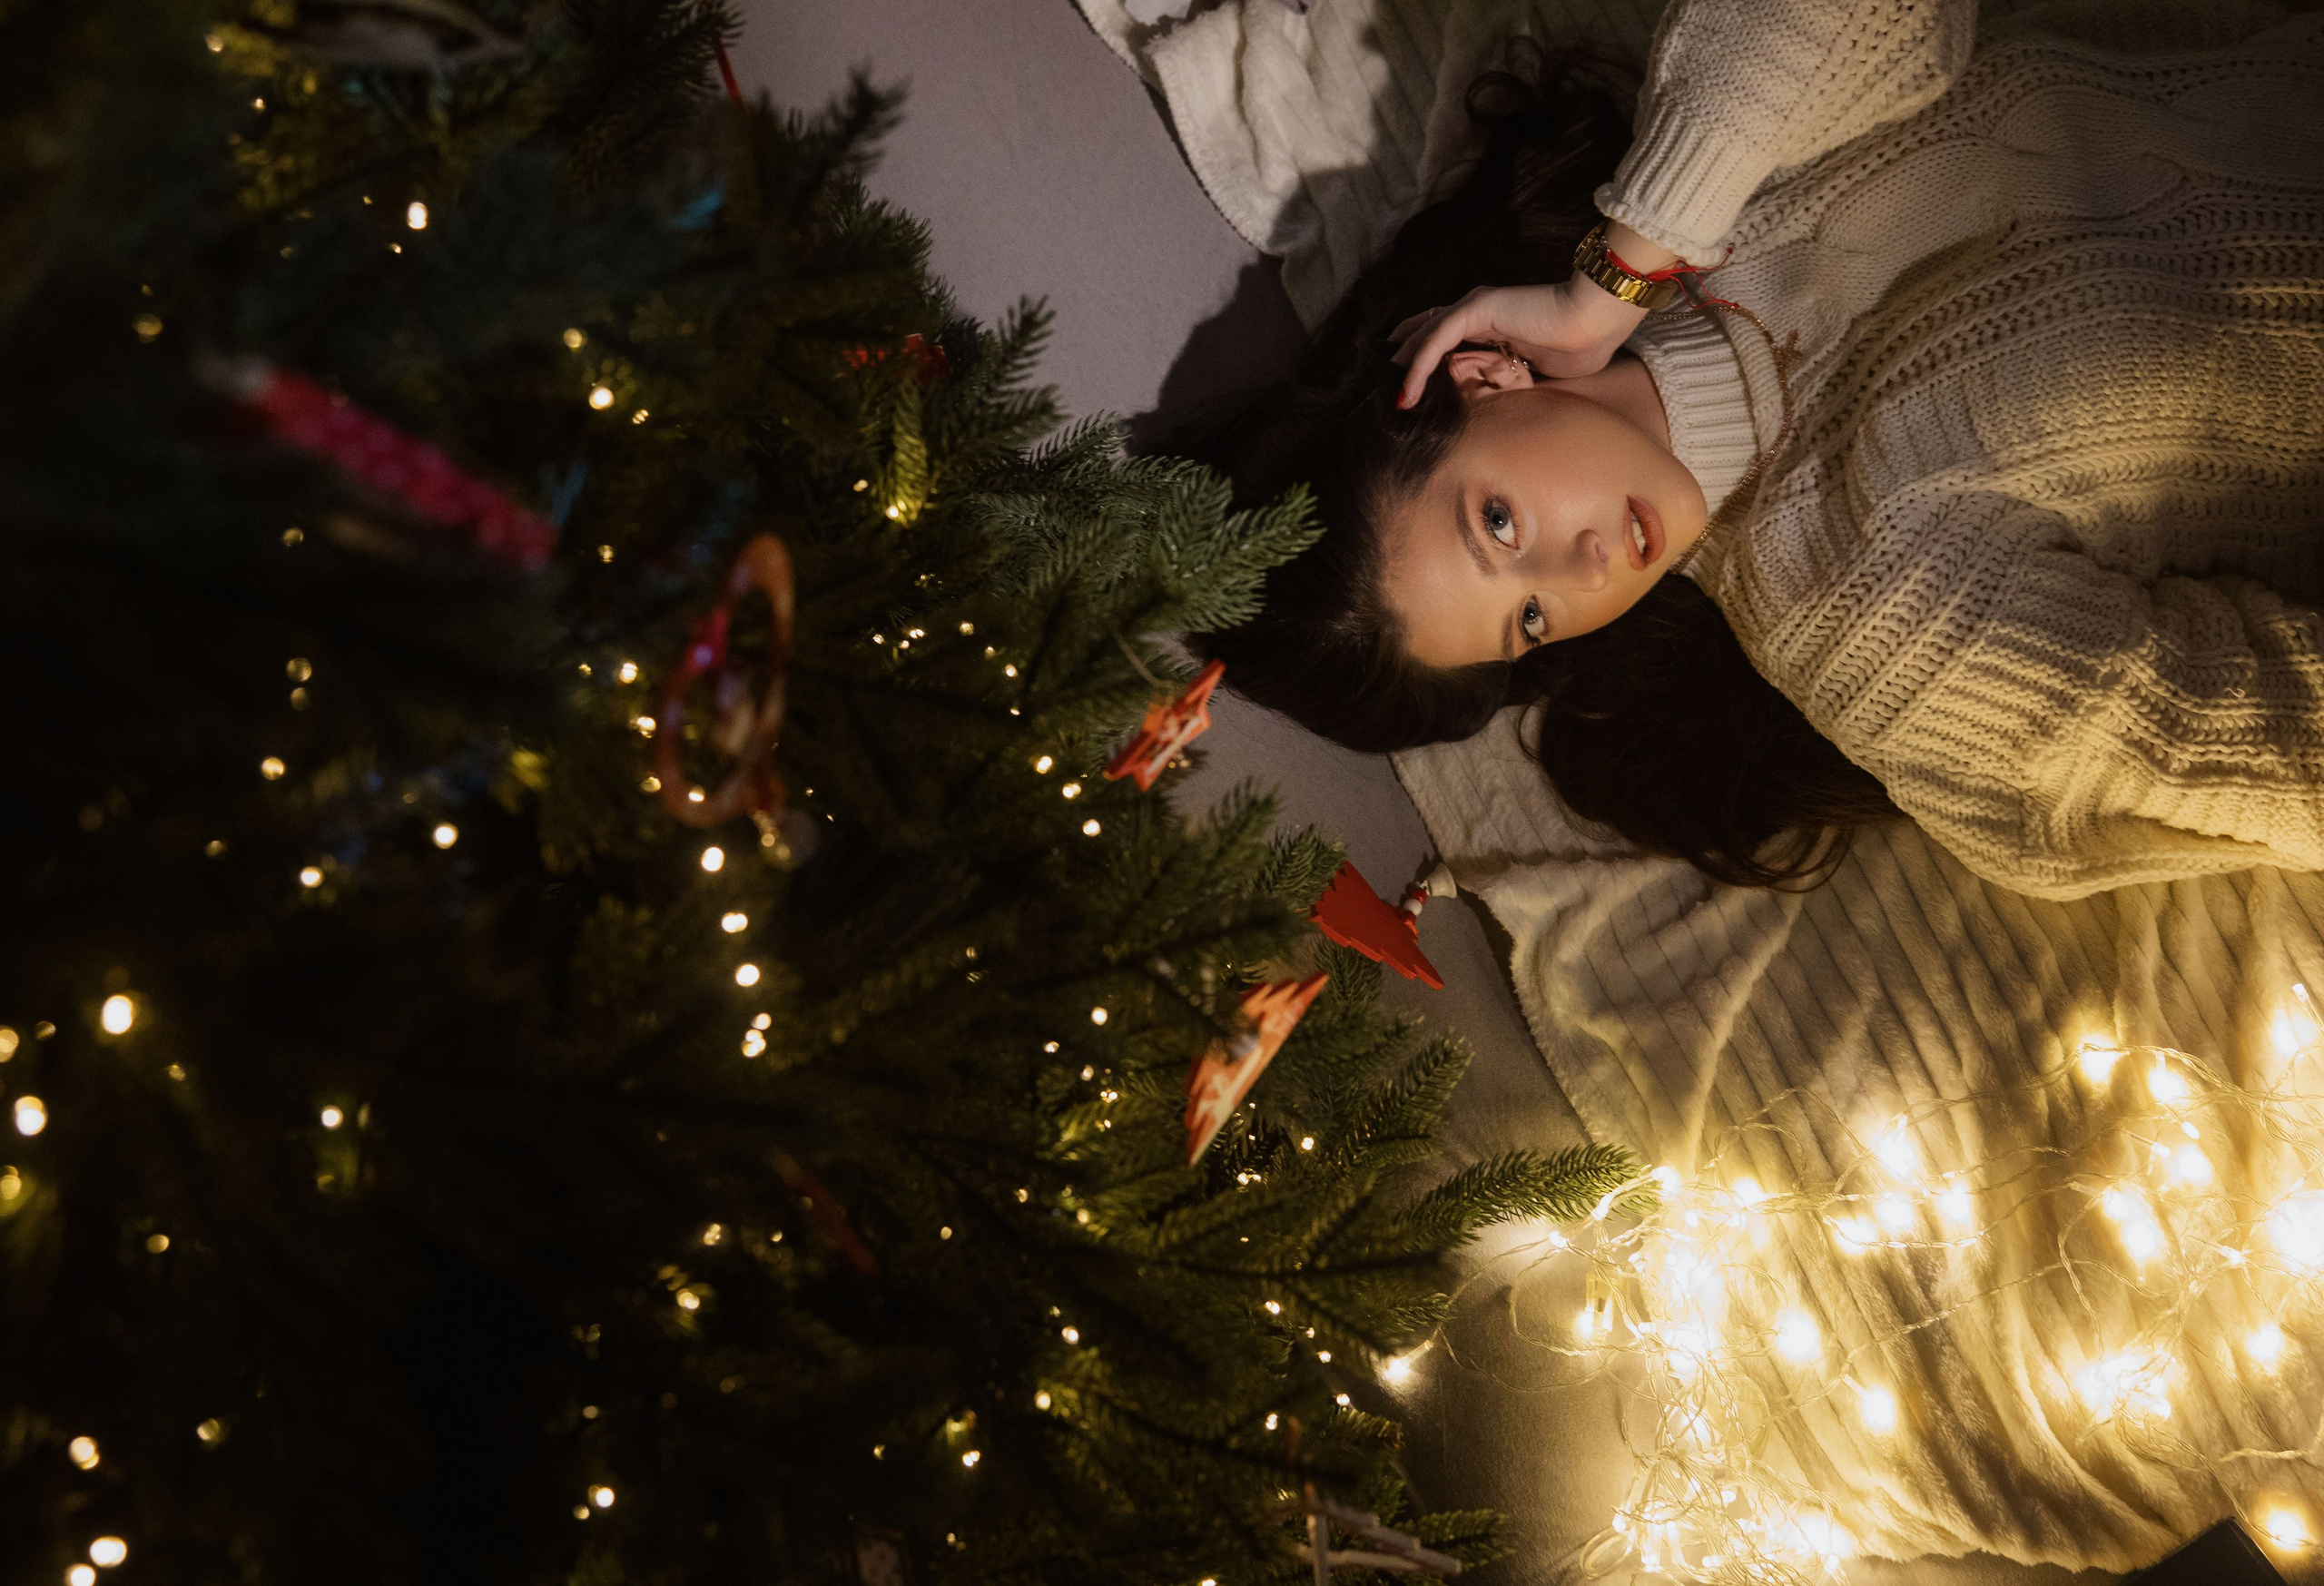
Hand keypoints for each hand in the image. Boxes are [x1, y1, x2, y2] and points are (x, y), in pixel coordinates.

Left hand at [1389, 276, 1646, 405]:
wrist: (1596, 322)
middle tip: (1383, 384)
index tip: (1409, 386)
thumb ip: (1514, 382)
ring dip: (1405, 367)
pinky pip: (1437, 340)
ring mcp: (1477, 307)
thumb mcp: (1538, 374)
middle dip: (1405, 356)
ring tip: (1389, 395)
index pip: (1450, 337)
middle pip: (1429, 331)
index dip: (1426, 357)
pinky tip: (1407, 392)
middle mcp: (1482, 311)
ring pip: (1427, 336)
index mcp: (1496, 323)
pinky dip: (1419, 366)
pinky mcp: (1476, 308)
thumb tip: (1502, 408)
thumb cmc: (1580, 347)